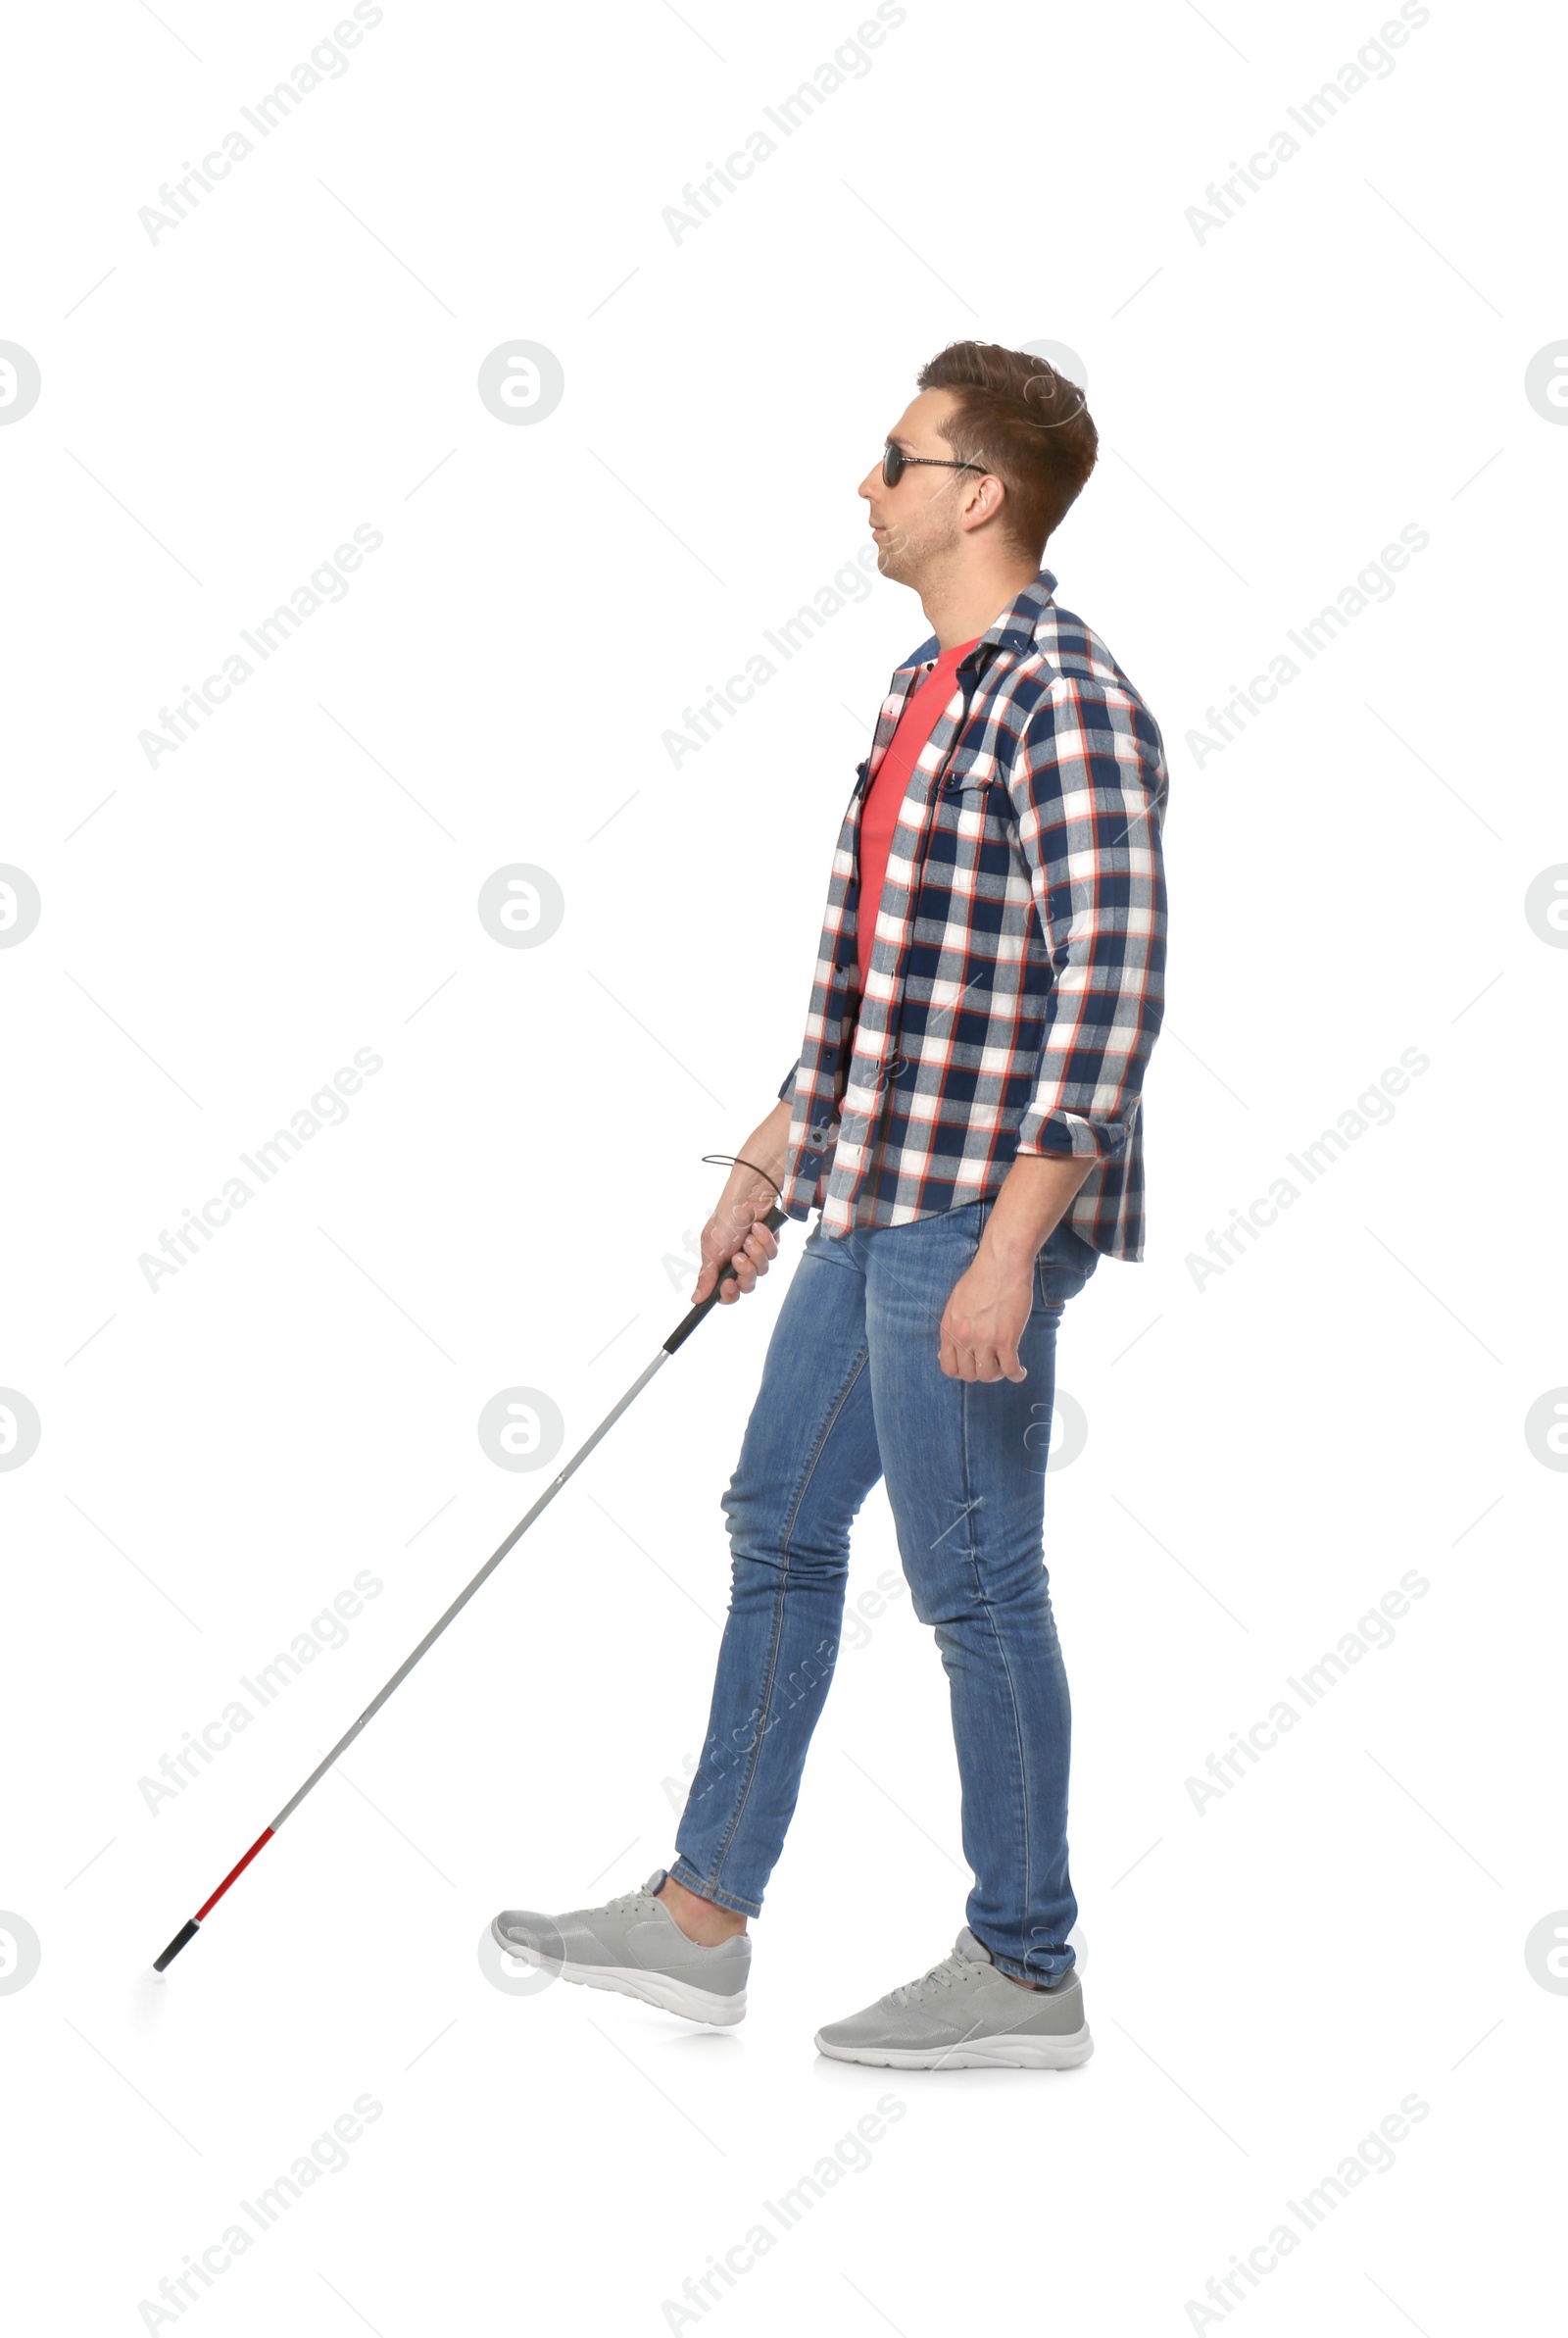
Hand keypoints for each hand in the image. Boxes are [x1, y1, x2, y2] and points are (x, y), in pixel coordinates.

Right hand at [691, 1173, 778, 1305]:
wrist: (749, 1196)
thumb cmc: (726, 1218)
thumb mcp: (712, 1248)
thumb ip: (707, 1275)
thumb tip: (695, 1299)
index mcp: (720, 1265)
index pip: (726, 1293)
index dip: (728, 1294)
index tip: (728, 1284)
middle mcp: (737, 1262)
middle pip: (747, 1285)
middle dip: (745, 1271)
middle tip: (739, 1256)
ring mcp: (755, 1254)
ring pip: (762, 1270)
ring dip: (756, 1252)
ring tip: (749, 1236)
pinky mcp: (769, 1244)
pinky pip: (773, 1255)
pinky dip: (766, 1242)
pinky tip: (759, 1228)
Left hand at [938, 1245, 1034, 1380]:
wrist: (1002, 1263)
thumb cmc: (981, 1278)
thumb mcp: (956, 1304)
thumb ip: (952, 1328)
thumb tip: (944, 1353)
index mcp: (949, 1330)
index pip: (948, 1368)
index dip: (962, 1372)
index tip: (973, 1365)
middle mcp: (963, 1338)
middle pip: (969, 1375)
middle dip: (981, 1373)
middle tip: (993, 1363)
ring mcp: (984, 1340)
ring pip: (988, 1376)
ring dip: (998, 1374)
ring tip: (1006, 1365)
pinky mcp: (1006, 1339)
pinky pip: (1010, 1369)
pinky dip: (1017, 1375)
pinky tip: (1020, 1371)